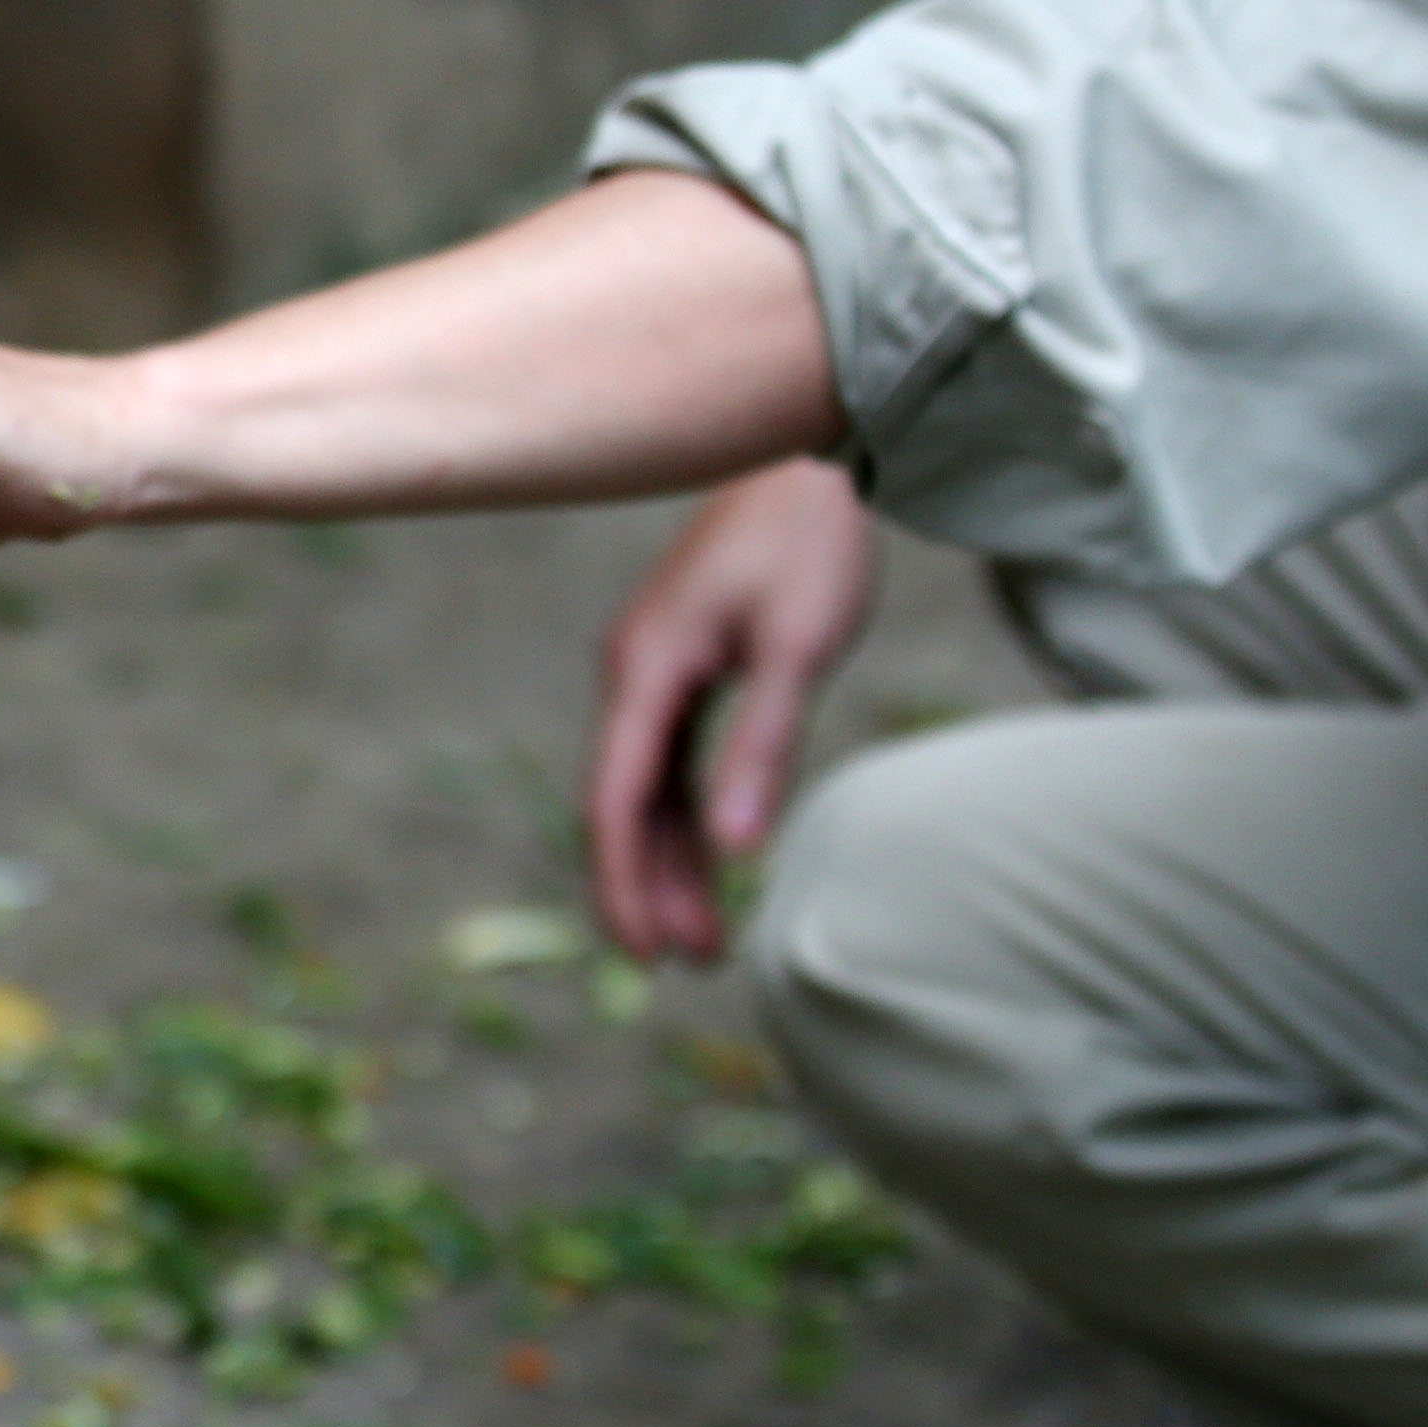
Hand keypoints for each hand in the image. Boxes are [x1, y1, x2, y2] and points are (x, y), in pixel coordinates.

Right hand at [582, 459, 877, 965]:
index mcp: (647, 669)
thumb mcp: (798, 646)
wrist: (812, 459)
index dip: (624, 883)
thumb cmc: (810, 543)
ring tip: (707, 939)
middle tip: (690, 967)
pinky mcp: (686, 667)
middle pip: (621, 806)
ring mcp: (657, 671)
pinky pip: (672, 761)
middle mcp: (635, 674)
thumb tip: (741, 851)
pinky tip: (714, 860)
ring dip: (671, 862)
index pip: (615, 801)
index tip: (645, 955)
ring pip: (647, 789)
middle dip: (647, 889)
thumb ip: (765, 745)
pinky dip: (688, 817)